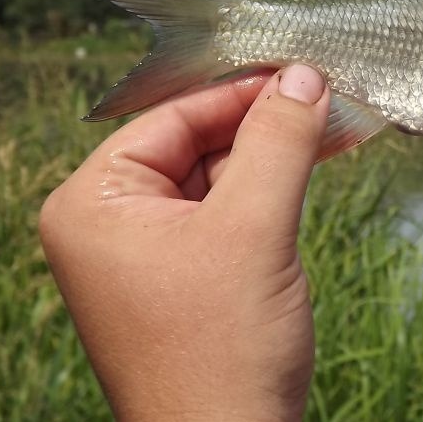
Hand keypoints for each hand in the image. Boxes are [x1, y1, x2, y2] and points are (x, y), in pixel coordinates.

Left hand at [39, 65, 328, 421]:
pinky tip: (310, 168)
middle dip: (262, 124)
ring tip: (329, 126)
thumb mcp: (253, 228)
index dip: (240, 92)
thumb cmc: (222, 350)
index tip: (300, 71)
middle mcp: (109, 224)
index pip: (172, 119)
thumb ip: (278, 142)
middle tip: (324, 96)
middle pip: (195, 143)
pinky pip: (227, 212)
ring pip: (217, 176)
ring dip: (272, 155)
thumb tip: (302, 74)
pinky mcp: (184, 275)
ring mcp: (146, 253)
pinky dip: (269, 190)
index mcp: (93, 204)